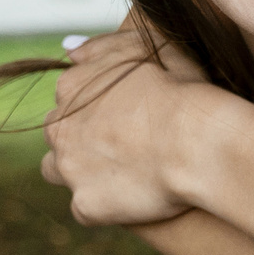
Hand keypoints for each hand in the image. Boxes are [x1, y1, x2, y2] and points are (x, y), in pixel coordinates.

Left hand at [42, 24, 211, 226]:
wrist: (196, 141)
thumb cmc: (181, 89)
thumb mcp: (144, 47)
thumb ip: (101, 46)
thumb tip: (68, 51)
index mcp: (72, 86)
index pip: (70, 97)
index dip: (98, 106)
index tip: (126, 112)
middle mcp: (60, 127)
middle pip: (59, 133)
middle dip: (82, 137)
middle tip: (124, 142)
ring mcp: (69, 169)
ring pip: (57, 171)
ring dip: (78, 170)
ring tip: (119, 171)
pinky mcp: (86, 205)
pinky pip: (85, 208)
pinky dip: (104, 204)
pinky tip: (133, 196)